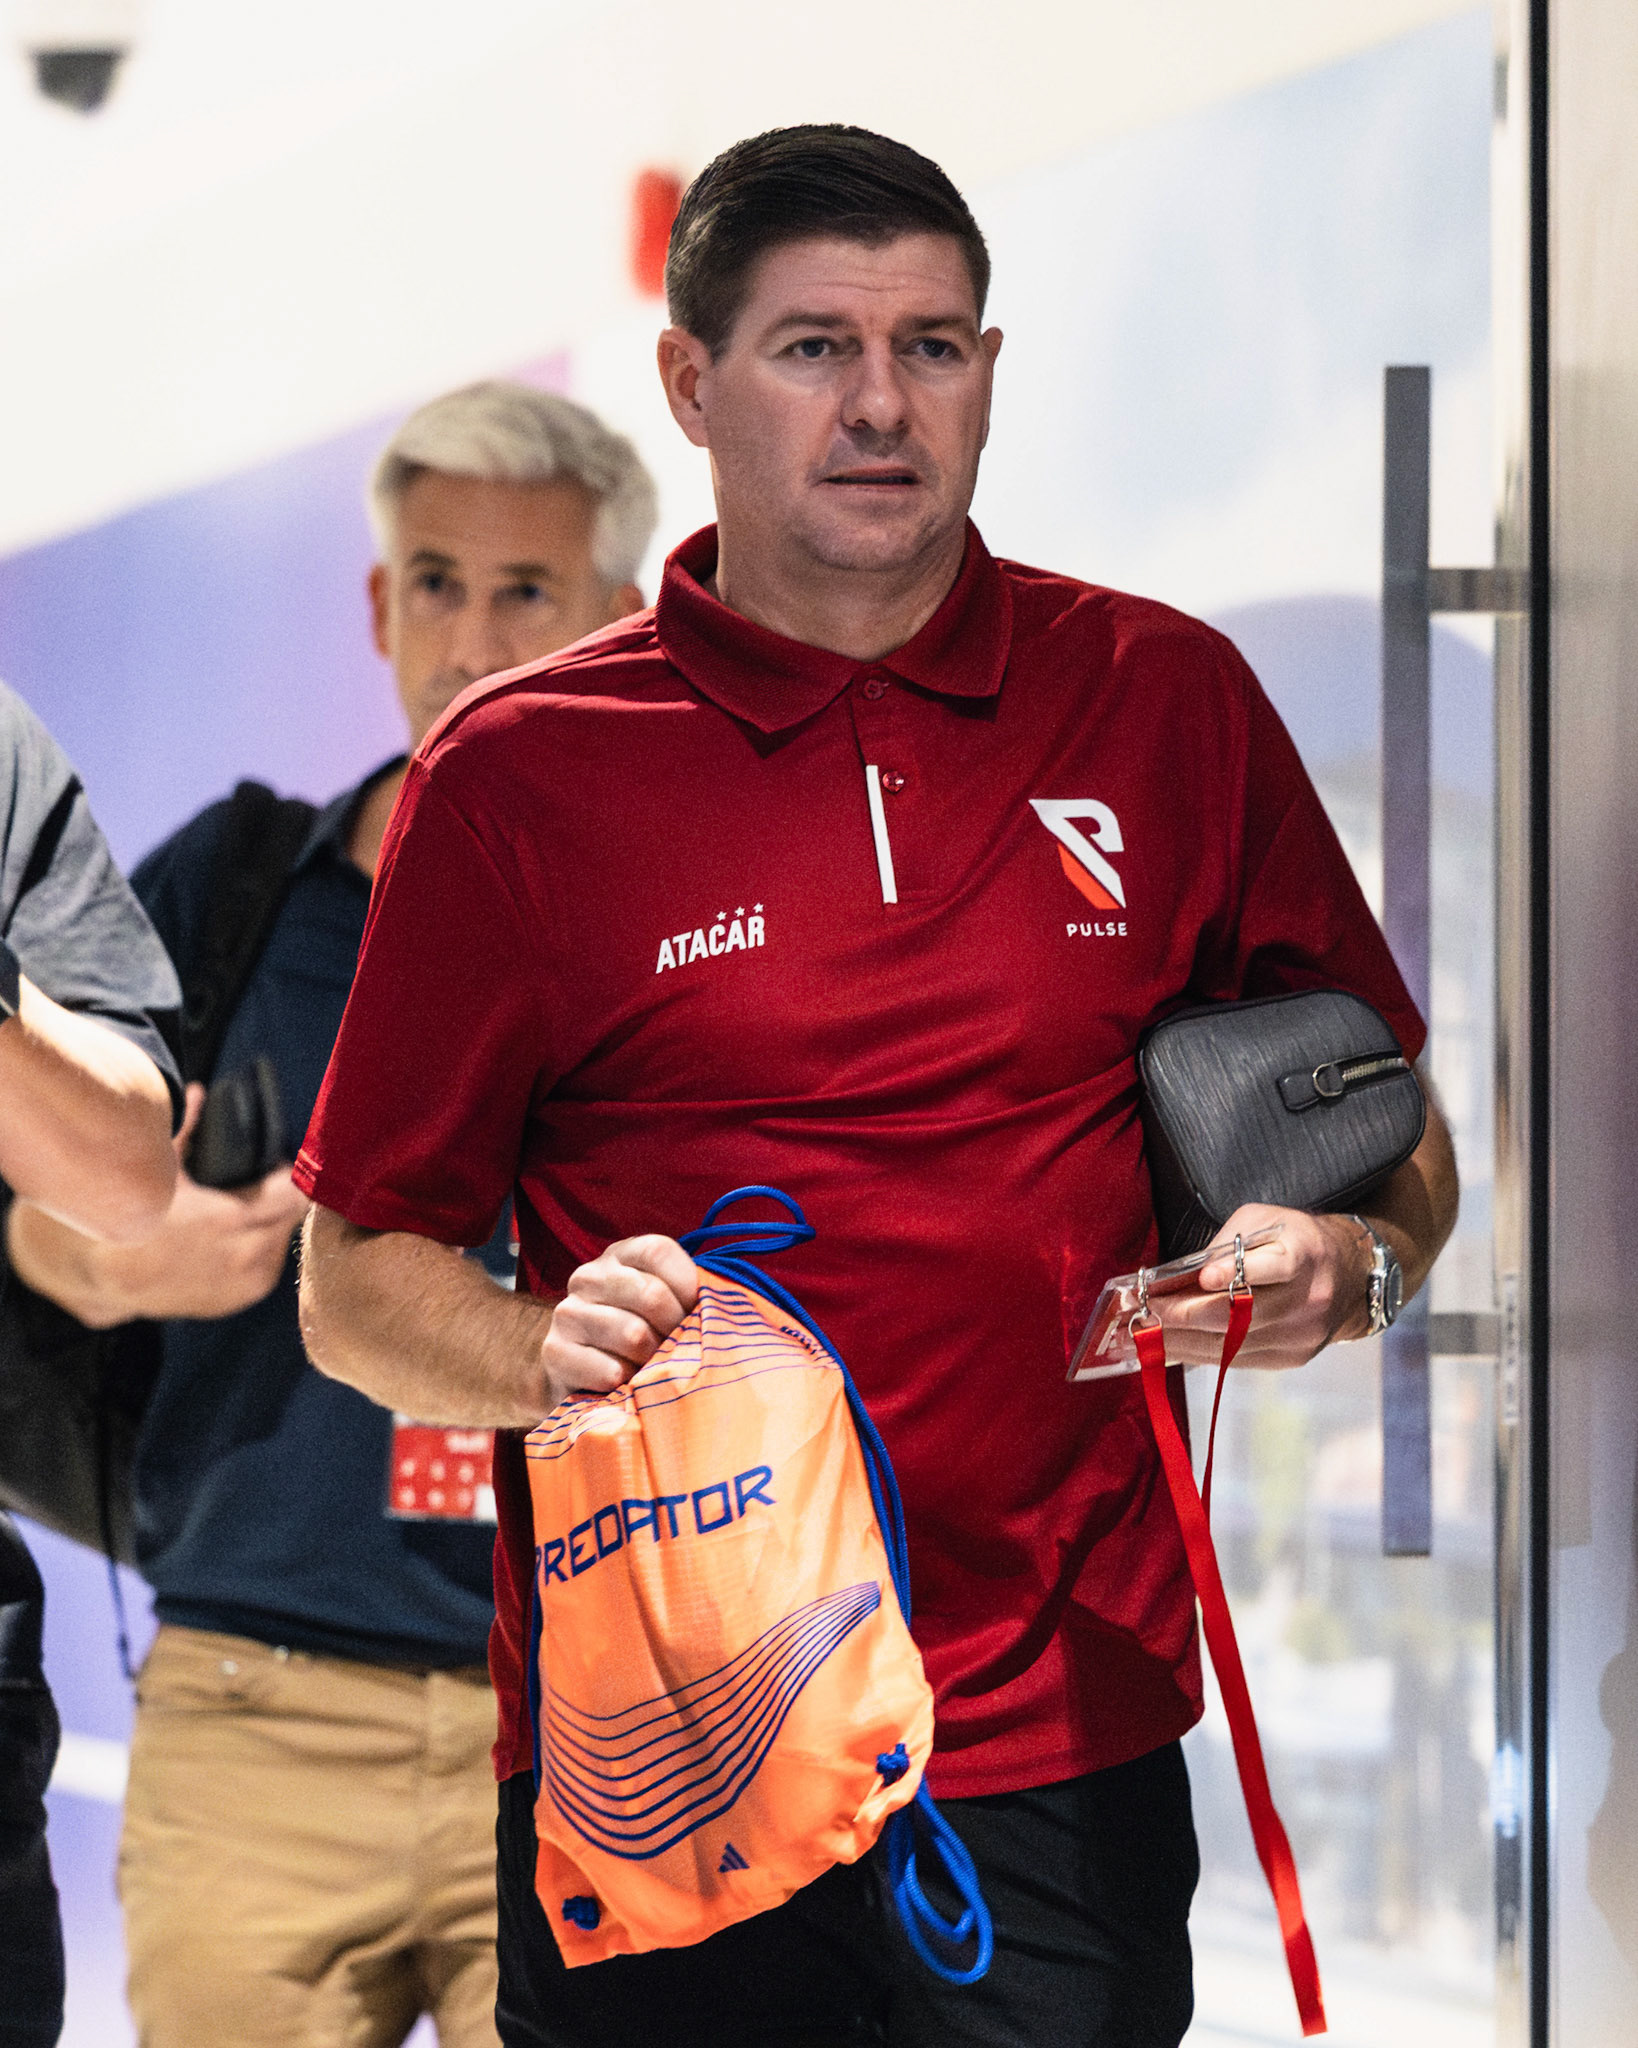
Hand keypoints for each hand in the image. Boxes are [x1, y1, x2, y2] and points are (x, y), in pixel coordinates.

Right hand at [7, 1083, 310, 1326]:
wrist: (112, 1278)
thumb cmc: (136, 1219)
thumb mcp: (161, 1171)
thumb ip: (187, 1129)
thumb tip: (199, 1092)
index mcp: (230, 1218)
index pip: (293, 1194)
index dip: (290, 1175)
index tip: (278, 1164)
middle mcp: (245, 1254)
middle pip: (293, 1218)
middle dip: (284, 1198)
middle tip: (267, 1183)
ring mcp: (244, 1281)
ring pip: (283, 1243)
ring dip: (275, 1225)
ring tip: (255, 1209)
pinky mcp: (239, 1299)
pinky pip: (268, 1268)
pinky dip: (263, 1250)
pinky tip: (245, 1237)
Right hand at [540, 1235, 698, 1401]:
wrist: (587, 1378)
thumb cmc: (644, 1336)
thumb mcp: (668, 1305)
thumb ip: (689, 1294)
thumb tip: (714, 1304)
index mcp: (620, 1255)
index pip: (657, 1251)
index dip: (685, 1285)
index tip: (694, 1312)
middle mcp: (588, 1276)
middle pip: (650, 1294)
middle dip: (674, 1329)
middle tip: (675, 1349)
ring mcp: (567, 1313)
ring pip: (632, 1334)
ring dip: (651, 1360)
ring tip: (650, 1367)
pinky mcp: (554, 1352)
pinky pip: (608, 1369)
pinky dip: (626, 1383)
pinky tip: (624, 1383)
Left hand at [1151, 1204, 1373, 1371]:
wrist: (1349, 1276)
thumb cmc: (1293, 1240)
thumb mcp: (1263, 1221)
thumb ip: (1225, 1245)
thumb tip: (1177, 1278)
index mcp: (1303, 1256)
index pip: (1273, 1267)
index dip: (1236, 1273)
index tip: (1203, 1276)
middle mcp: (1306, 1300)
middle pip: (1239, 1316)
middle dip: (1184, 1315)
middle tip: (1142, 1310)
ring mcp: (1300, 1336)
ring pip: (1231, 1345)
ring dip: (1180, 1342)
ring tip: (1141, 1334)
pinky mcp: (1291, 1358)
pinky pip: (1235, 1361)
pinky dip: (1198, 1354)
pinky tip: (1168, 1348)